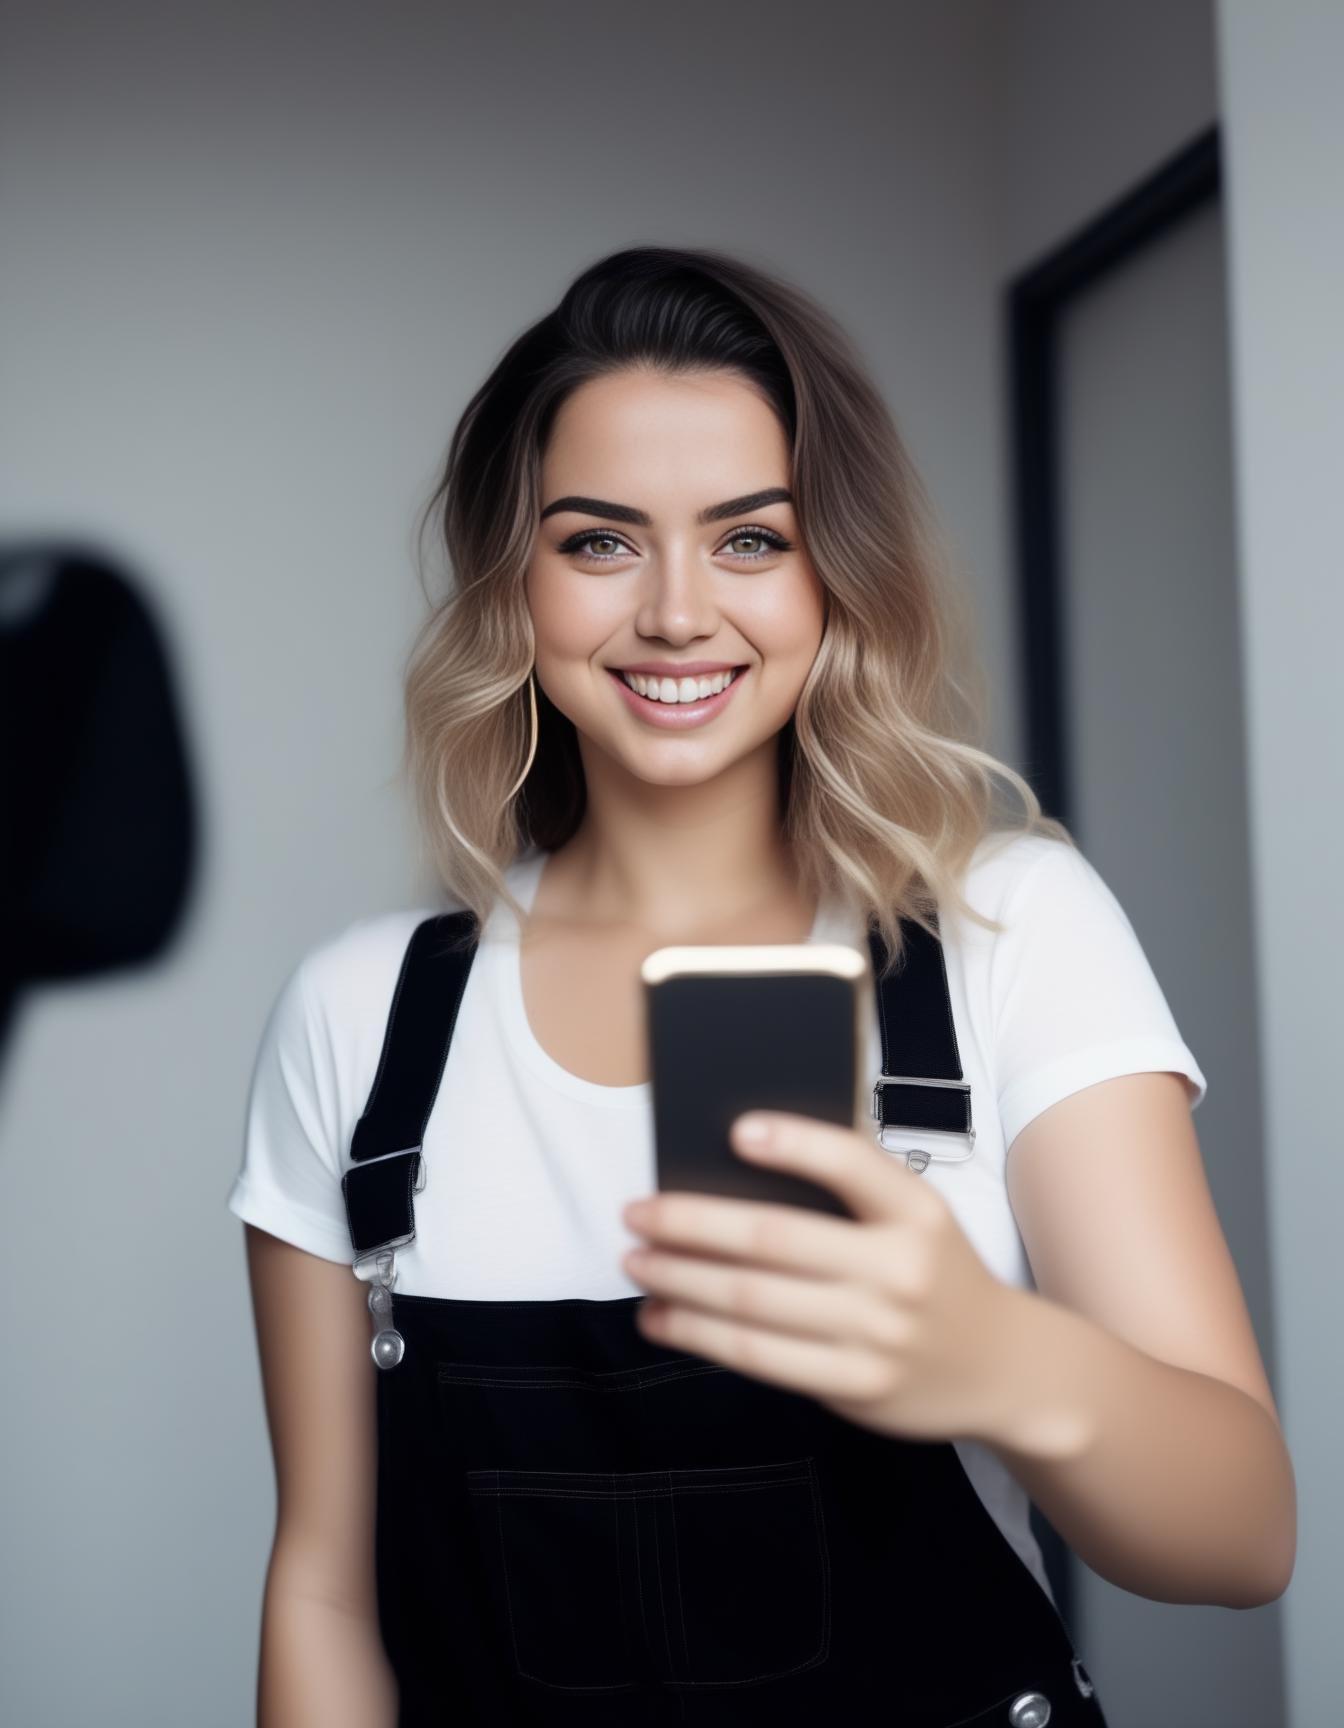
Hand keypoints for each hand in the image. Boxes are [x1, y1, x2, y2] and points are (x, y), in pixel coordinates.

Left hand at [620, 1109, 1023, 1444]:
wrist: (1004, 1366)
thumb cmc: (936, 1274)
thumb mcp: (917, 1219)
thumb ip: (851, 1196)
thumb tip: (732, 1177)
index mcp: (918, 1212)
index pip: (853, 1164)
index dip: (794, 1143)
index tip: (736, 1130)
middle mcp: (901, 1271)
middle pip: (774, 1240)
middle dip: (690, 1224)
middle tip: (636, 1211)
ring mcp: (878, 1335)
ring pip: (753, 1302)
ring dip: (679, 1279)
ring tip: (635, 1261)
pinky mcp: (855, 1387)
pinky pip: (759, 1357)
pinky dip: (698, 1335)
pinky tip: (662, 1315)